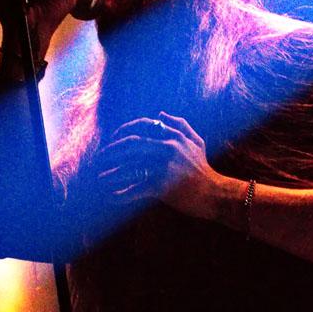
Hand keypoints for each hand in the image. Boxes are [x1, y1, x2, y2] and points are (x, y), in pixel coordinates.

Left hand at [95, 112, 226, 218]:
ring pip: (130, 166)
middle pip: (131, 144)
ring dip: (111, 172)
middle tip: (98, 158)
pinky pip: (136, 188)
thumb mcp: (197, 143)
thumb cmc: (203, 169)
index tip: (112, 139)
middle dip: (111, 150)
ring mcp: (165, 167)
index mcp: (173, 137)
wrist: (215, 194)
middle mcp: (168, 148)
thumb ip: (181, 126)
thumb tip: (161, 113)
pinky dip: (122, 194)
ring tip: (98, 178)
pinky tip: (111, 198)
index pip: (142, 126)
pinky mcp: (163, 185)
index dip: (124, 130)